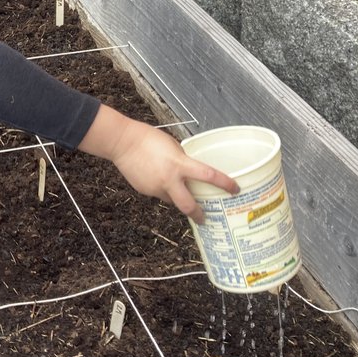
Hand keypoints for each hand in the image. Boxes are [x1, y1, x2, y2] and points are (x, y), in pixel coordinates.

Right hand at [78, 106, 238, 223]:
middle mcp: (169, 180)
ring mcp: (155, 188)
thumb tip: (189, 172)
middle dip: (197, 214)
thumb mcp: (173, 147)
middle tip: (204, 218)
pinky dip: (161, 189)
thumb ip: (183, 161)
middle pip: (188, 206)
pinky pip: (158, 194)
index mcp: (179, 165)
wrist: (122, 142)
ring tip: (175, 187)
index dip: (224, 184)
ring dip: (177, 197)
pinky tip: (156, 178)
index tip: (235, 189)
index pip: (208, 175)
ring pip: (172, 200)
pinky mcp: (144, 191)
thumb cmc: (148, 138)